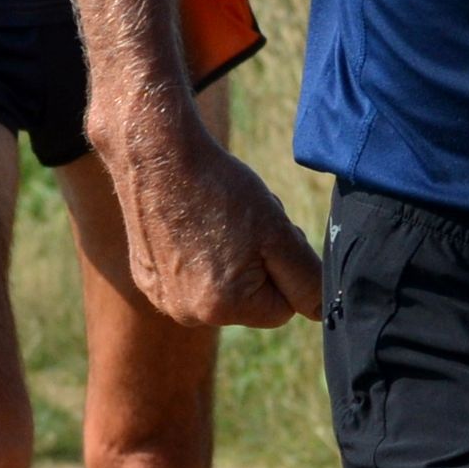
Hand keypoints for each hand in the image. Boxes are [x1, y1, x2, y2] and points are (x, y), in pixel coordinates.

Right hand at [97, 105, 322, 326]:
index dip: (282, 266)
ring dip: (226, 259)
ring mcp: (162, 297)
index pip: (281, 308)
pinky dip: (195, 254)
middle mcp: (187, 314)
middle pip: (249, 300)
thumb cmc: (221, 189)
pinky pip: (188, 276)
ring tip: (212, 218)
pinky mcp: (145, 278)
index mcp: (222, 308)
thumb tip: (323, 312)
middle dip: (254, 264)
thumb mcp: (278, 232)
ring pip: (220, 287)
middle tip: (239, 221)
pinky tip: (188, 221)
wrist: (155, 154)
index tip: (264, 232)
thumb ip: (307, 279)